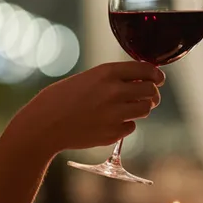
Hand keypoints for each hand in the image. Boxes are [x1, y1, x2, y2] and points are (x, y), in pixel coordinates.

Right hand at [8, 61, 163, 155]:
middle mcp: (114, 92)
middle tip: (148, 96)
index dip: (156, 74)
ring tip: (126, 109)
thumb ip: (114, 79)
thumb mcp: (89, 79)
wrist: (44, 124)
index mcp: (107, 73)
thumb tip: (142, 81)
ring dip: (141, 108)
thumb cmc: (63, 98)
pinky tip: (109, 122)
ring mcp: (115, 114)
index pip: (146, 70)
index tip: (158, 78)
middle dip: (152, 93)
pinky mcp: (113, 133)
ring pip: (145, 109)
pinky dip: (125, 125)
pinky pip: (131, 127)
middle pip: (151, 91)